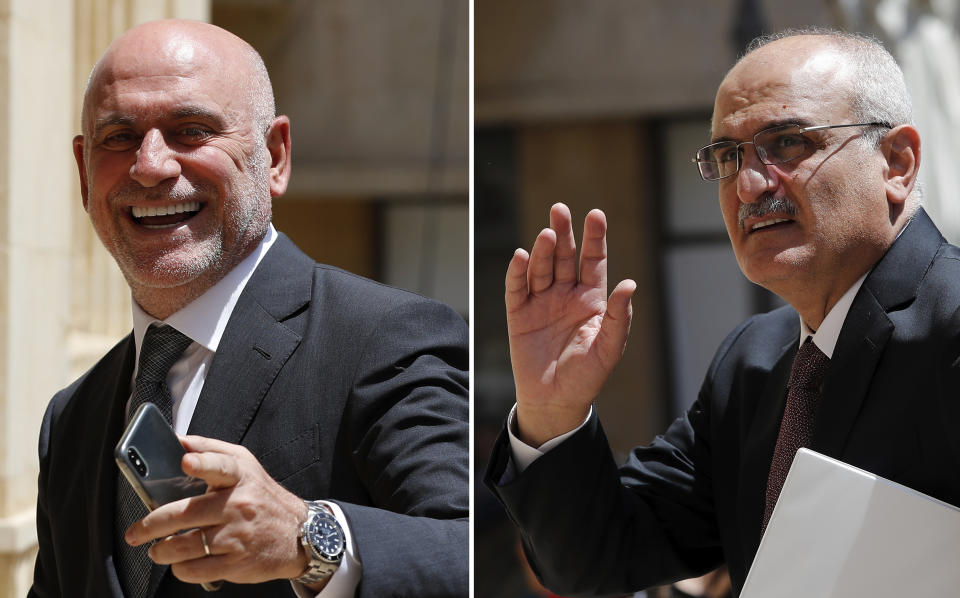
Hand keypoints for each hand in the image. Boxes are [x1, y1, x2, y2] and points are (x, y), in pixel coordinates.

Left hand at [124, 436, 313, 585]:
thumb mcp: (246, 465)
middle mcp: (238, 505)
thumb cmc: (264, 497)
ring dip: (162, 551)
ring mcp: (237, 536)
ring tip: (157, 549)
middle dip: (152, 525)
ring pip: (185, 546)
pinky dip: (180, 568)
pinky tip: (180, 562)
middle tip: (135, 532)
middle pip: (186, 513)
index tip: (185, 462)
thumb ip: (212, 449)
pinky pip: (195, 569)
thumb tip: (179, 441)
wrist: (299, 535)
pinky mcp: (236, 563)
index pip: (220, 466)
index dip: (202, 463)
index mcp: (240, 477)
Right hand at [506, 203, 635, 445]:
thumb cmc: (586, 376)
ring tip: (547, 235)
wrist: (555, 401)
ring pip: (542, 268)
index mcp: (591, 299)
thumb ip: (619, 316)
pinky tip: (521, 257)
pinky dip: (518, 272)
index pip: (593, 261)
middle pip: (565, 256)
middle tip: (560, 209)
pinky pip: (517, 289)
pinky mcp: (519, 315)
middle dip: (563, 233)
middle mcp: (566, 294)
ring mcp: (541, 302)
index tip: (595, 214)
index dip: (594, 238)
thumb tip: (629, 283)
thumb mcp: (609, 348)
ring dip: (543, 251)